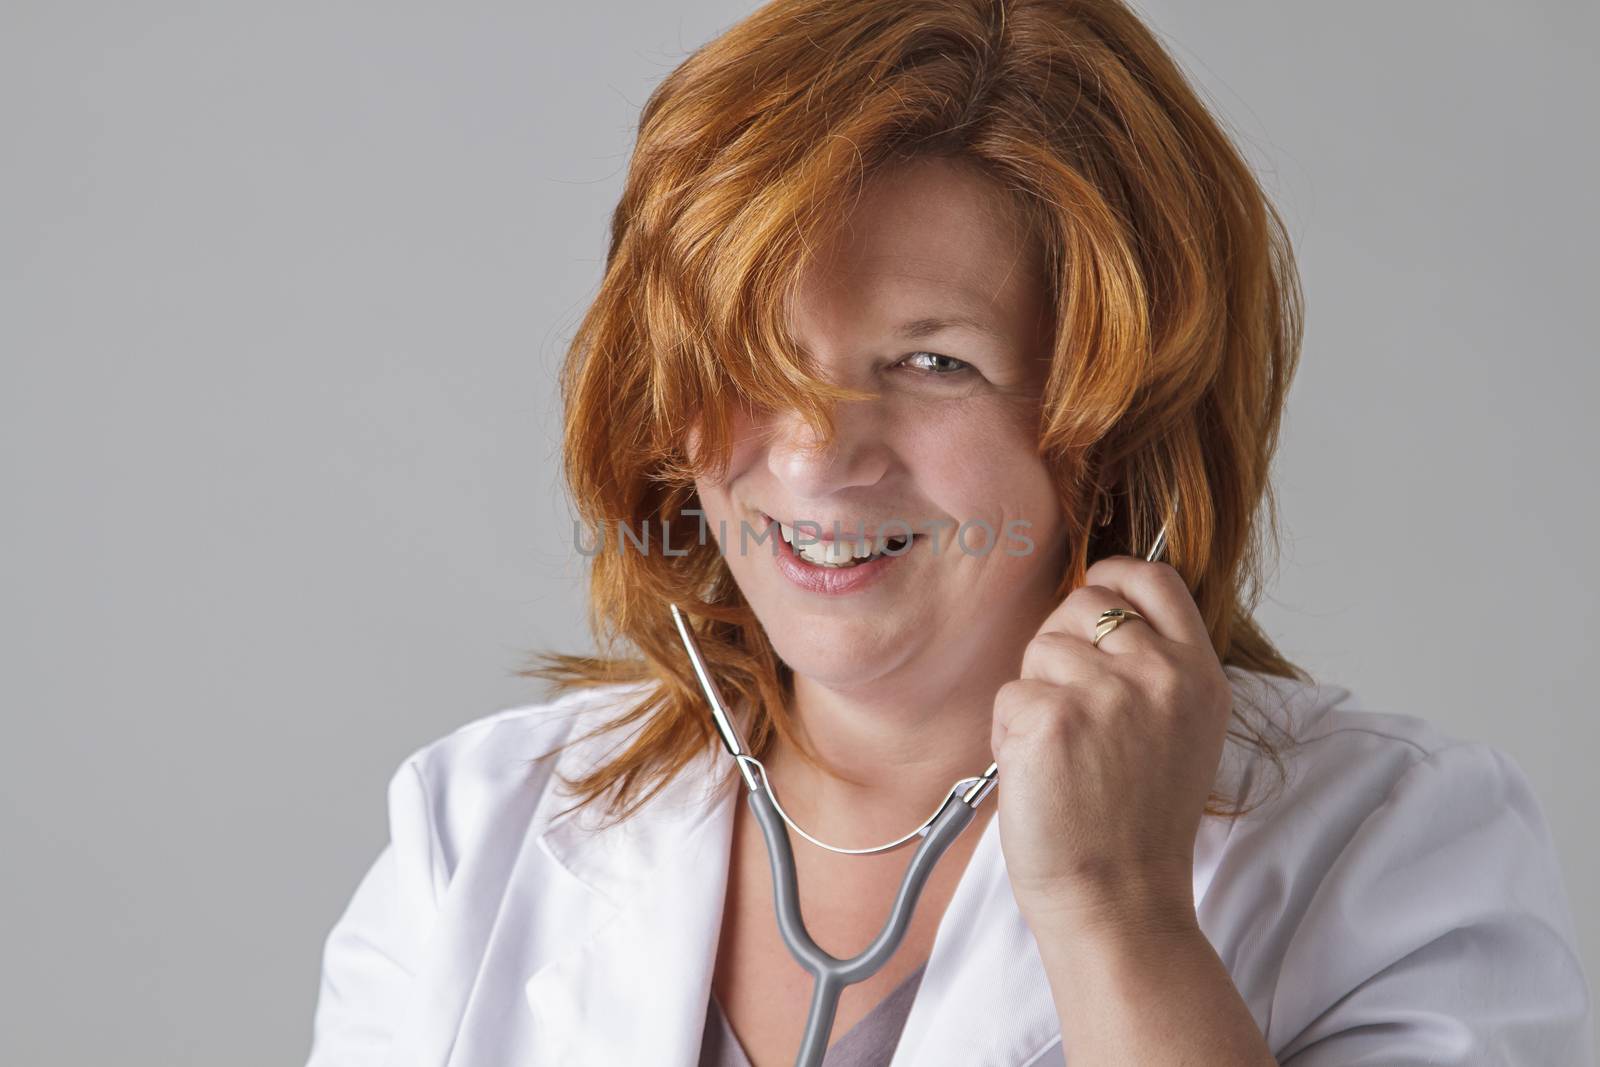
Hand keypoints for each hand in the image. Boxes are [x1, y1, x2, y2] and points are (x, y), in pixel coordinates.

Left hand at [989, 556, 1234, 935]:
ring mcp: (1104, 692)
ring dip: (1035, 694)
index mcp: (1199, 674)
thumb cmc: (1138, 823)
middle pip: (1083, 603)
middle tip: (1075, 714)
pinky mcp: (1050, 716)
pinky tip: (1041, 772)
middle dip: (1062, 644)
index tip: (1094, 597)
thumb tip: (1104, 608)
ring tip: (1064, 754)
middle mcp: (1159, 674)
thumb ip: (1156, 666)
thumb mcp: (1181, 730)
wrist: (1119, 898)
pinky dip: (1010, 732)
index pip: (1154, 578)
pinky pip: (1010, 693)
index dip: (1113, 578)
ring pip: (1039, 648)